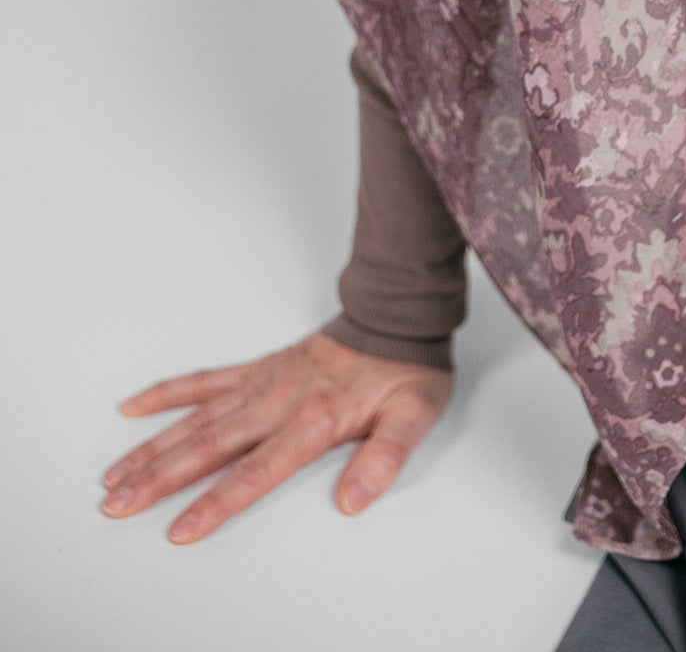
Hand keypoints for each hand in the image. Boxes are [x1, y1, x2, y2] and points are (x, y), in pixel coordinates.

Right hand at [101, 330, 453, 541]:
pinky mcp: (258, 368)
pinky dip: (168, 393)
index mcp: (313, 420)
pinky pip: (205, 381)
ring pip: (196, 419)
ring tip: (113, 478)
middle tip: (116, 505)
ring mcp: (262, 383)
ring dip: (152, 448)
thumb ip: (383, 458)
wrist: (398, 314)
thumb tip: (353, 500)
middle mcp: (278, 401)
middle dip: (158, 479)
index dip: (216, 502)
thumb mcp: (413, 416)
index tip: (180, 529)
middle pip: (208, 447)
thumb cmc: (404, 369)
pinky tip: (134, 409)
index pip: (255, 471)